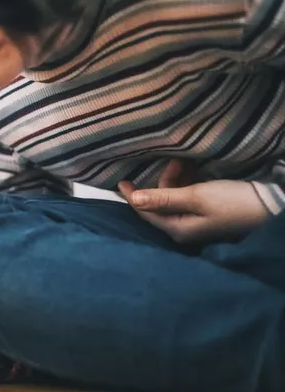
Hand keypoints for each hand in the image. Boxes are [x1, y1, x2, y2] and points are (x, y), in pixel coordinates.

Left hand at [118, 160, 269, 244]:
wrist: (272, 205)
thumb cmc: (232, 201)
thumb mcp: (195, 196)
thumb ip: (163, 198)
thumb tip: (134, 199)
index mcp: (178, 230)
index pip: (146, 213)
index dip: (133, 196)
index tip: (121, 181)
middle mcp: (184, 229)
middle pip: (159, 204)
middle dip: (163, 181)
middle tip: (175, 161)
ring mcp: (196, 223)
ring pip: (174, 198)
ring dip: (176, 179)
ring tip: (186, 162)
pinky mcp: (207, 214)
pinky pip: (187, 197)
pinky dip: (187, 183)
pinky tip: (192, 170)